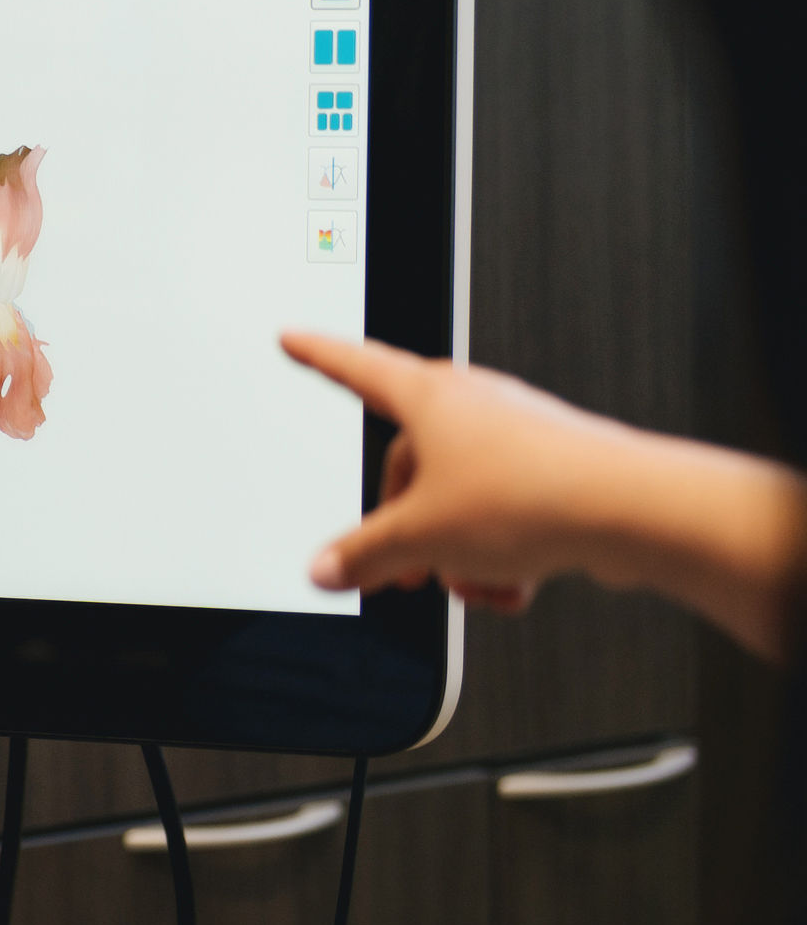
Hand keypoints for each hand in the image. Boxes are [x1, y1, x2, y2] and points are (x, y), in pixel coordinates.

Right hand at [282, 330, 646, 607]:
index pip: (355, 367)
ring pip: (457, 493)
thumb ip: (363, 554)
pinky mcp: (551, 466)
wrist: (629, 510)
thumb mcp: (420, 537)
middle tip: (394, 564)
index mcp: (429, 398)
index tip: (294, 339)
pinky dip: (496, 550)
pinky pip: (502, 508)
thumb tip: (327, 567)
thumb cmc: (533, 495)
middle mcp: (472, 405)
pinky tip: (505, 585)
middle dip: (401, 521)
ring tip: (465, 580)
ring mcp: (515, 433)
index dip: (317, 354)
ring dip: (453, 545)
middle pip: (408, 461)